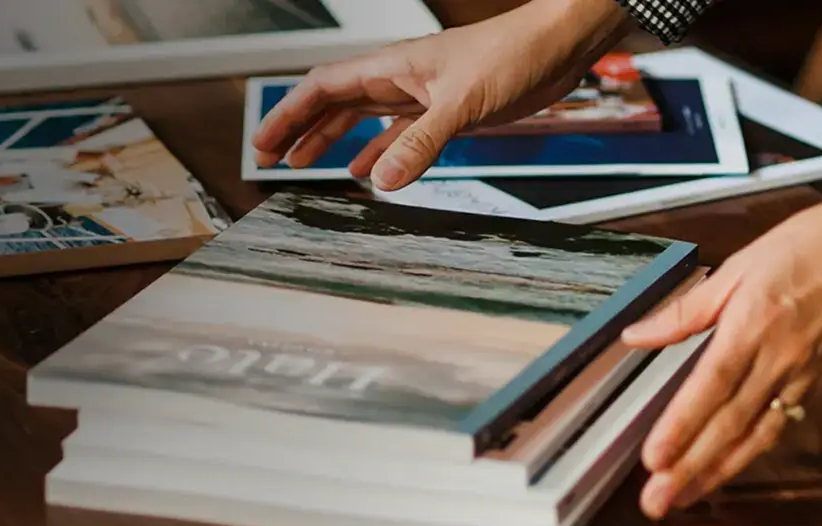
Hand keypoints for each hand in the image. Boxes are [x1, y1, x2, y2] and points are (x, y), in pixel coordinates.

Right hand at [248, 0, 628, 189]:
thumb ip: (421, 143)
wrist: (557, 47)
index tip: (264, 142)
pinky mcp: (444, 111)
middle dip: (298, 129)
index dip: (289, 114)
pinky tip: (368, 173)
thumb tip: (382, 182)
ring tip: (302, 166)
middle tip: (269, 158)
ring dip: (330, 141)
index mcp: (391, 67)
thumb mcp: (462, 103)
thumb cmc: (512, 54)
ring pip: (360, 119)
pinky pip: (397, 133)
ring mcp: (420, 95)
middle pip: (333, 104)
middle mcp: (398, 79)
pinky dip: (377, 153)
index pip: (322, 87)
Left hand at [621, 172, 821, 517]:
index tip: (654, 459)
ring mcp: (805, 378)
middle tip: (658, 500)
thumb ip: (686, 311)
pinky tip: (729, 469)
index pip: (711, 387)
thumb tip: (637, 334)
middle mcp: (780, 360)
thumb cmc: (809, 248)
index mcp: (753, 327)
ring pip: (758, 436)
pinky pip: (783, 427)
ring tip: (686, 497)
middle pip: (730, 424)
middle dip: (691, 467)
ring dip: (719, 471)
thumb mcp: (737, 267)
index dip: (681, 426)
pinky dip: (754, 453)